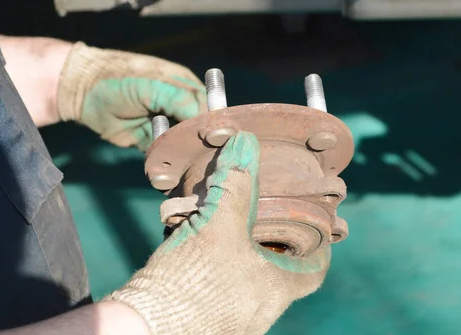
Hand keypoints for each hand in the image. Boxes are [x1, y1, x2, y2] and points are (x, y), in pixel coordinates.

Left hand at [56, 42, 206, 150]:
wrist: (82, 92)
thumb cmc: (121, 80)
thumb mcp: (156, 85)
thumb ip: (183, 100)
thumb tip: (210, 122)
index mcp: (186, 88)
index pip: (210, 109)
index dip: (214, 124)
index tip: (216, 140)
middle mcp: (179, 108)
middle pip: (198, 130)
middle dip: (198, 143)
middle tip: (198, 156)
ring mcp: (165, 126)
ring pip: (182, 145)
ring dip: (181, 155)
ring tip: (178, 164)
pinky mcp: (149, 142)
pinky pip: (163, 156)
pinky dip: (163, 163)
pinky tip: (163, 170)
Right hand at [105, 131, 330, 334]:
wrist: (143, 326)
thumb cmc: (188, 281)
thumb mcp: (216, 223)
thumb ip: (235, 184)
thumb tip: (246, 144)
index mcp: (276, 290)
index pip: (315, 271)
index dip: (318, 249)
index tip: (314, 234)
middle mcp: (262, 314)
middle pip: (281, 277)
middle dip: (272, 249)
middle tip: (260, 225)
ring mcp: (236, 325)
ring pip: (251, 287)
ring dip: (241, 261)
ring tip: (224, 237)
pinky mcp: (210, 327)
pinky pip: (225, 297)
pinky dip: (219, 275)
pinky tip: (198, 260)